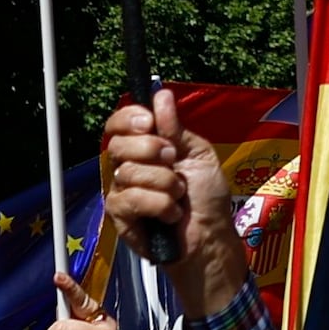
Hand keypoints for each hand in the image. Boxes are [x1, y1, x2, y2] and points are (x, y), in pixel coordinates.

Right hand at [100, 99, 242, 312]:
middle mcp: (128, 165)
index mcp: (145, 147)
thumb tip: (161, 94)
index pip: (118, 124)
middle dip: (151, 149)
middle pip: (118, 144)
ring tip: (179, 195)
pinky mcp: (120, 215)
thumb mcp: (198, 154)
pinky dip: (158, 204)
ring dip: (164, 183)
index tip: (150, 121)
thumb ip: (176, 128)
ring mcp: (121, 190)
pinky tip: (171, 214)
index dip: (129, 118)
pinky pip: (129, 198)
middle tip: (174, 162)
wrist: (210, 236)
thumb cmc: (207, 198)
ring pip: (127, 172)